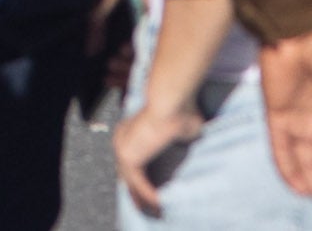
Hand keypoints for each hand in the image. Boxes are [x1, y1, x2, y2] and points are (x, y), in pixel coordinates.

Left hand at [113, 99, 204, 215]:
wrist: (172, 101)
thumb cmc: (181, 109)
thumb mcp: (182, 128)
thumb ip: (179, 139)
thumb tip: (189, 142)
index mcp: (130, 131)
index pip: (131, 160)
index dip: (139, 176)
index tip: (151, 188)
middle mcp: (122, 139)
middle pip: (126, 174)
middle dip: (136, 192)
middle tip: (150, 207)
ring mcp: (122, 149)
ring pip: (131, 182)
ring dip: (143, 198)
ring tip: (156, 211)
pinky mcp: (129, 158)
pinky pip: (139, 183)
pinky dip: (148, 195)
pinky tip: (159, 205)